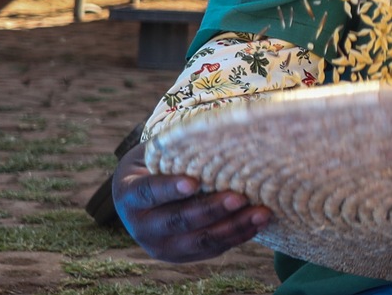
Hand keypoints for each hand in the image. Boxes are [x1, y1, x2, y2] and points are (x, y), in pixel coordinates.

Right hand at [112, 141, 272, 262]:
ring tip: (261, 213)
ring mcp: (162, 246)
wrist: (145, 196)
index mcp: (130, 196)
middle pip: (178, 221)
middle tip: (239, 197)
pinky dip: (238, 236)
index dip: (169, 188)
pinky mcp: (183, 256)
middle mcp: (141, 227)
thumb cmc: (158, 164)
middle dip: (211, 210)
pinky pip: (212, 249)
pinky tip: (259, 222)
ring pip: (200, 241)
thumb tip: (218, 137)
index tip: (193, 182)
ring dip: (233, 227)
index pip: (148, 192)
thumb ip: (177, 153)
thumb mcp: (156, 154)